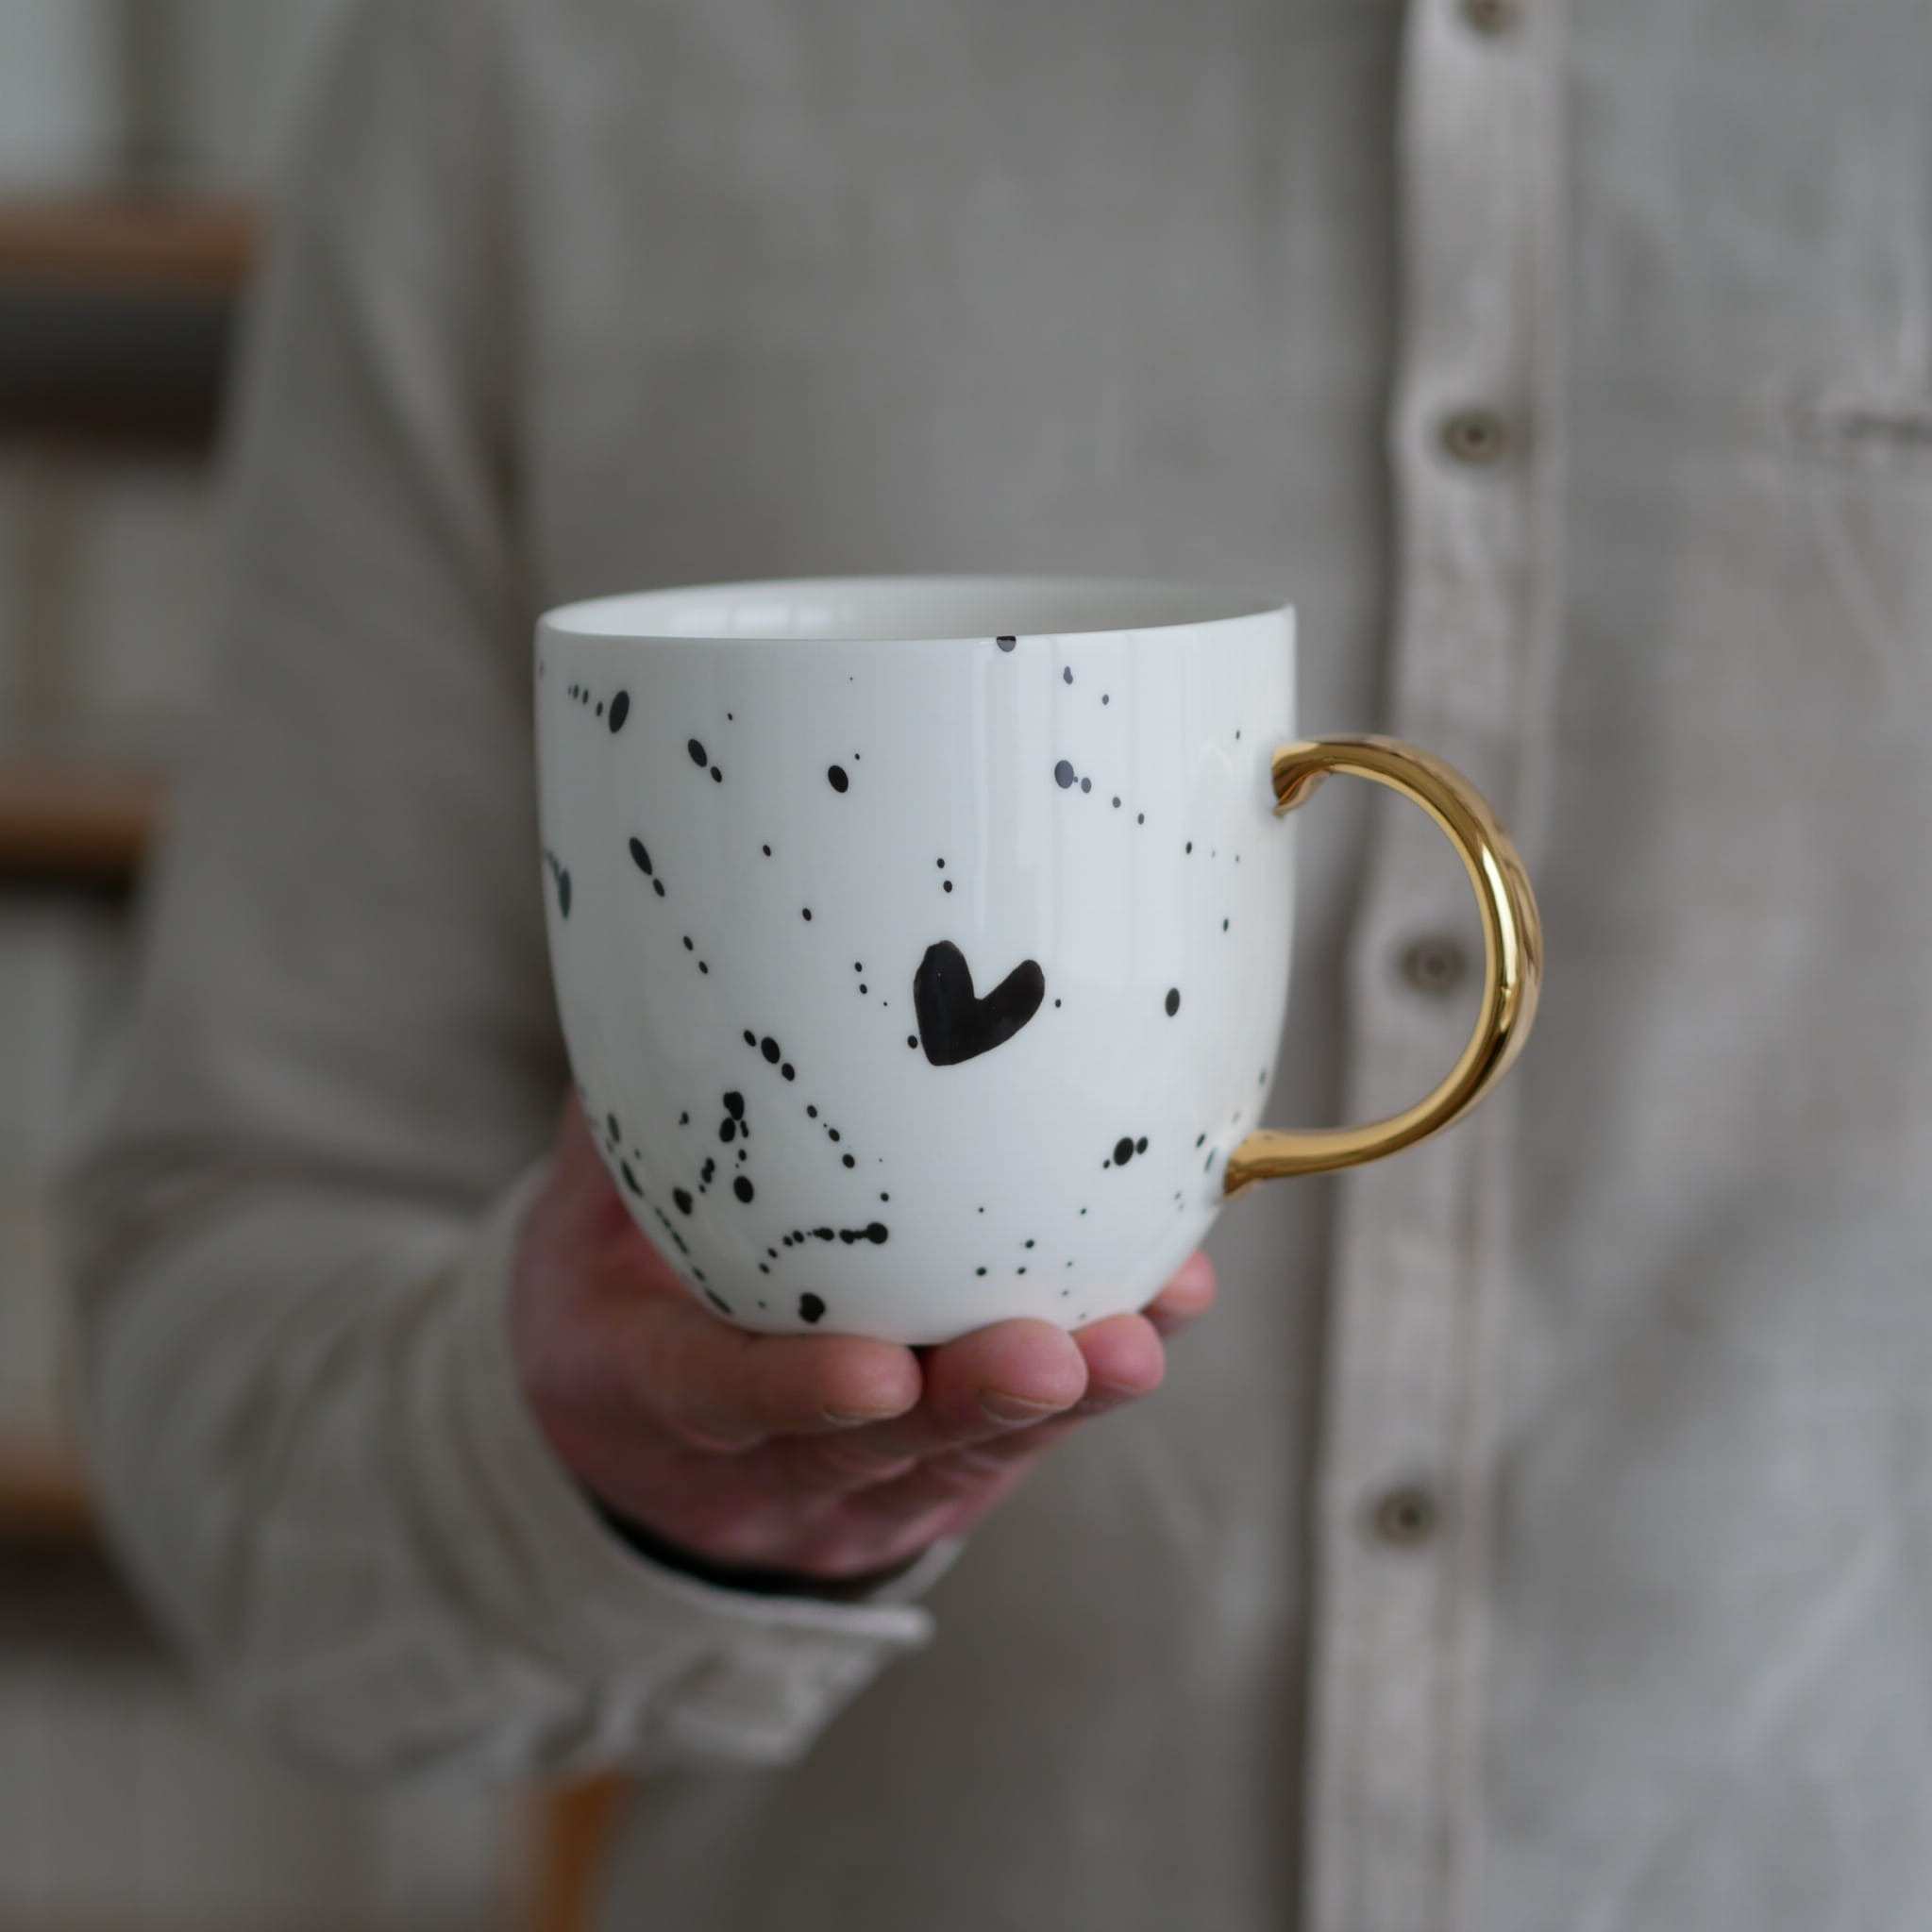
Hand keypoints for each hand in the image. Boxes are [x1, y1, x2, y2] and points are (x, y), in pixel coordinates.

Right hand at [510, 1094, 1215, 1582]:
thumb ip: (631, 1104)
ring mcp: (850, 1477)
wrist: (636, 1426)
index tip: (878, 1375)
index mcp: (637, 1380)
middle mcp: (755, 1453)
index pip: (714, 1398)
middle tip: (1057, 1356)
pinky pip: (1017, 1435)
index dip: (793, 1393)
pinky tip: (1169, 1307)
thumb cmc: (613, 1274)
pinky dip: (1091, 1378)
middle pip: (874, 1450)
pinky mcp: (932, 1474)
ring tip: (1145, 1332)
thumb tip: (674, 945)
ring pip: (963, 1451)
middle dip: (975, 1404)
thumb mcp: (584, 1200)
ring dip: (1064, 1398)